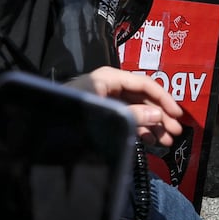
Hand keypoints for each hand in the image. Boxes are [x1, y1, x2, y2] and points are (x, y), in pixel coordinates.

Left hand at [70, 67, 184, 147]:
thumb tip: (158, 117)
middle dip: (160, 115)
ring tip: (166, 141)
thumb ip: (134, 115)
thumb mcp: (106, 114)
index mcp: (109, 78)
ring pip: (135, 111)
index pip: (144, 84)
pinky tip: (150, 141)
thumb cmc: (71, 115)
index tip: (177, 115)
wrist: (41, 131)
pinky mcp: (99, 116)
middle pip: (142, 98)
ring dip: (152, 125)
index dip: (163, 99)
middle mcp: (108, 86)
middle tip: (175, 132)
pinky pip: (125, 120)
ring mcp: (104, 102)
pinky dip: (138, 130)